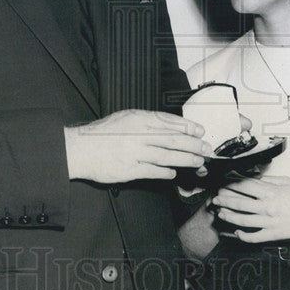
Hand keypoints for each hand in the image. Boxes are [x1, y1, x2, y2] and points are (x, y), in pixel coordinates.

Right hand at [65, 109, 210, 183]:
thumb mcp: (127, 117)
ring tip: (198, 162)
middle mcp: (139, 135)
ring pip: (167, 156)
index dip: (188, 127)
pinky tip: (174, 173)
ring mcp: (135, 153)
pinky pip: (154, 171)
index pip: (170, 122)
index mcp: (139, 119)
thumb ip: (149, 121)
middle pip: (173, 140)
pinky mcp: (130, 170)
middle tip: (207, 149)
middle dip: (194, 145)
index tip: (200, 131)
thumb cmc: (104, 133)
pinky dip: (166, 172)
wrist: (82, 149)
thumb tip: (173, 126)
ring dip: (186, 160)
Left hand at [212, 175, 289, 242]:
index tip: (224, 181)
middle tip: (215, 197)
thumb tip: (253, 177)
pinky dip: (243, 236)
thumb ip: (269, 180)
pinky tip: (237, 232)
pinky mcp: (273, 235)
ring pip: (243, 220)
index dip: (232, 182)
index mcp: (271, 192)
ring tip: (220, 212)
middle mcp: (268, 207)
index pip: (246, 186)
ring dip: (229, 216)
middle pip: (240, 203)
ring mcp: (269, 222)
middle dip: (225, 199)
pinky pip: (254, 237)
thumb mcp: (287, 181)